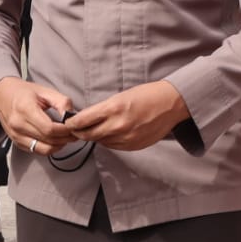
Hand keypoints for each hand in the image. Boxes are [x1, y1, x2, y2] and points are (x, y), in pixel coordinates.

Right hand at [0, 77, 77, 156]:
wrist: (2, 95)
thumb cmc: (24, 92)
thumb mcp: (45, 91)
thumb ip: (61, 102)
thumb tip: (72, 117)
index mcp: (25, 109)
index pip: (49, 128)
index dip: (65, 130)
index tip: (75, 127)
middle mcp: (18, 125)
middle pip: (48, 140)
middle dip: (66, 138)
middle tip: (76, 133)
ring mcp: (16, 135)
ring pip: (44, 149)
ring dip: (59, 145)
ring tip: (67, 137)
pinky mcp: (16, 142)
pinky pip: (37, 151)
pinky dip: (49, 148)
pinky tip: (56, 140)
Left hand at [65, 81, 189, 150]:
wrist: (171, 104)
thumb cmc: (146, 95)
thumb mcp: (121, 96)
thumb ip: (104, 109)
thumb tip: (87, 119)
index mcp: (113, 108)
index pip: (83, 121)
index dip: (73, 124)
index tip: (69, 123)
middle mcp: (118, 125)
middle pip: (89, 135)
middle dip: (80, 133)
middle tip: (75, 130)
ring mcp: (126, 138)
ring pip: (101, 142)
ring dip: (95, 137)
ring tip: (94, 130)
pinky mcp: (133, 146)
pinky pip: (114, 146)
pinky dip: (108, 141)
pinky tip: (110, 133)